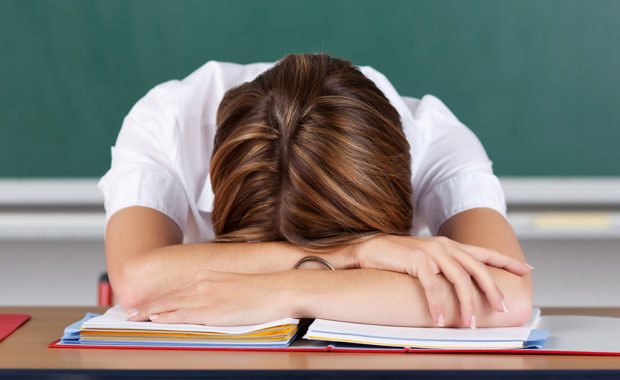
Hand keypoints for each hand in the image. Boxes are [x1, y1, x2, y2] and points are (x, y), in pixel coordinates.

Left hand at [125, 270, 293, 324]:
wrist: (278, 289)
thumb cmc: (263, 290)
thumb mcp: (235, 286)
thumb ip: (219, 291)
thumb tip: (211, 302)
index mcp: (210, 276)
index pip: (179, 290)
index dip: (160, 298)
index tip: (147, 304)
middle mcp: (204, 283)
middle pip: (169, 296)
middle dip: (148, 305)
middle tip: (130, 312)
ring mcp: (206, 295)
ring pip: (171, 305)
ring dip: (151, 311)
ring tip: (135, 317)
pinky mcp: (211, 309)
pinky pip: (183, 314)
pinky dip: (166, 317)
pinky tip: (155, 320)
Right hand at [353, 234, 532, 327]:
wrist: (369, 249)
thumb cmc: (397, 258)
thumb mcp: (426, 260)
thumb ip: (444, 268)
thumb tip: (461, 287)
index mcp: (449, 245)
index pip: (484, 252)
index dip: (506, 261)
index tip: (526, 269)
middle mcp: (444, 245)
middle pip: (477, 268)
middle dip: (491, 290)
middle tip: (500, 308)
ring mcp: (431, 251)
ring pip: (459, 280)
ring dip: (465, 304)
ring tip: (468, 324)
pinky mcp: (417, 260)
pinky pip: (433, 286)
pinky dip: (438, 305)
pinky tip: (440, 320)